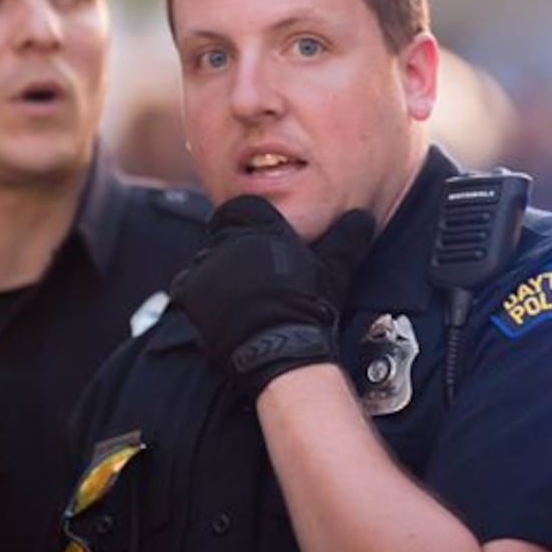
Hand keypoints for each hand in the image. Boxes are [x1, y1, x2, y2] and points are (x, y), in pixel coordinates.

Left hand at [170, 196, 374, 398]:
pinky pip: (188, 287)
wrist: (281, 343)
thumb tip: (363, 217)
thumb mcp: (335, 269)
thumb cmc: (310, 307)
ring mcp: (209, 262)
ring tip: (239, 304)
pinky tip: (220, 314)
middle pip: (223, 237)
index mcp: (263, 226)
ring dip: (216, 278)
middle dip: (233, 257)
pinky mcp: (191, 287)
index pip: (242, 208)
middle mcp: (232, 238)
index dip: (246, 223)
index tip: (253, 245)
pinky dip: (198, 299)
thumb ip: (347, 238)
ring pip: (206, 263)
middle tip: (251, 285)